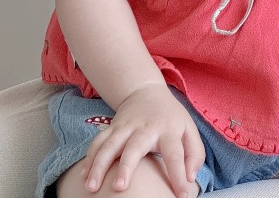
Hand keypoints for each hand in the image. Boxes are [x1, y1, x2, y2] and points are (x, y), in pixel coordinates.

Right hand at [80, 84, 204, 197]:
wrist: (146, 91)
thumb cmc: (170, 117)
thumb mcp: (189, 130)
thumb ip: (195, 154)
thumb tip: (190, 178)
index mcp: (168, 130)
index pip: (175, 154)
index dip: (178, 175)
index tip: (182, 196)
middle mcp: (145, 128)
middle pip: (134, 146)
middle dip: (126, 166)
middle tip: (119, 188)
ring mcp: (126, 126)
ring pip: (109, 144)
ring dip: (99, 164)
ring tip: (91, 186)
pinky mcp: (112, 127)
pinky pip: (98, 142)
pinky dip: (89, 158)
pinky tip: (83, 175)